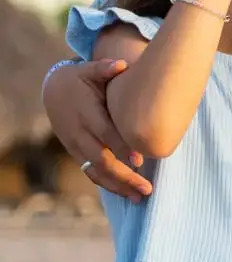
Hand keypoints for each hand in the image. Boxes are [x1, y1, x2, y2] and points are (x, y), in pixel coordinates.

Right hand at [42, 58, 150, 201]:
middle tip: (147, 187)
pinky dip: (108, 184)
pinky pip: (91, 173)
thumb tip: (121, 64)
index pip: (105, 135)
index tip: (139, 160)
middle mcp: (79, 134)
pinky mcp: (76, 153)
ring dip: (118, 186)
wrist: (53, 90)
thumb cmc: (80, 79)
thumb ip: (104, 69)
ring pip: (96, 172)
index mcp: (86, 114)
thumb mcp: (89, 70)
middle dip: (124, 176)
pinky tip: (127, 194)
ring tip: (141, 197)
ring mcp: (76, 146)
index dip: (121, 148)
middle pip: (101, 160)